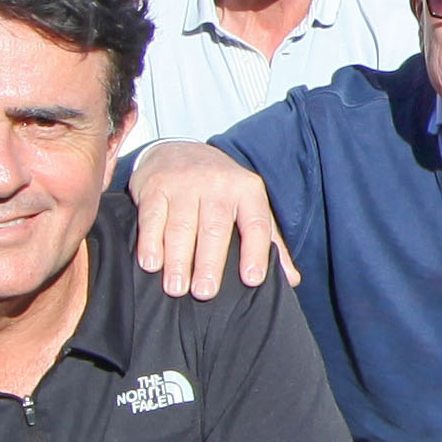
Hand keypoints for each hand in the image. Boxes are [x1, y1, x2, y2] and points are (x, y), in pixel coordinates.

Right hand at [128, 137, 286, 294]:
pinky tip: (151, 264)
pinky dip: (150, 242)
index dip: (255, 252)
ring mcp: (184, 183)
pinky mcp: (155, 186)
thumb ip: (268, 241)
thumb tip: (291, 279)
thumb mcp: (249, 205)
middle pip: (214, 229)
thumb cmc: (219, 189)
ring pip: (181, 226)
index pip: (256, 224)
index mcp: (247, 190)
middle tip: (205, 293)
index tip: (253, 280)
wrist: (179, 149)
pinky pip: (152, 217)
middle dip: (209, 263)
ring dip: (178, 260)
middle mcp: (217, 184)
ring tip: (176, 288)